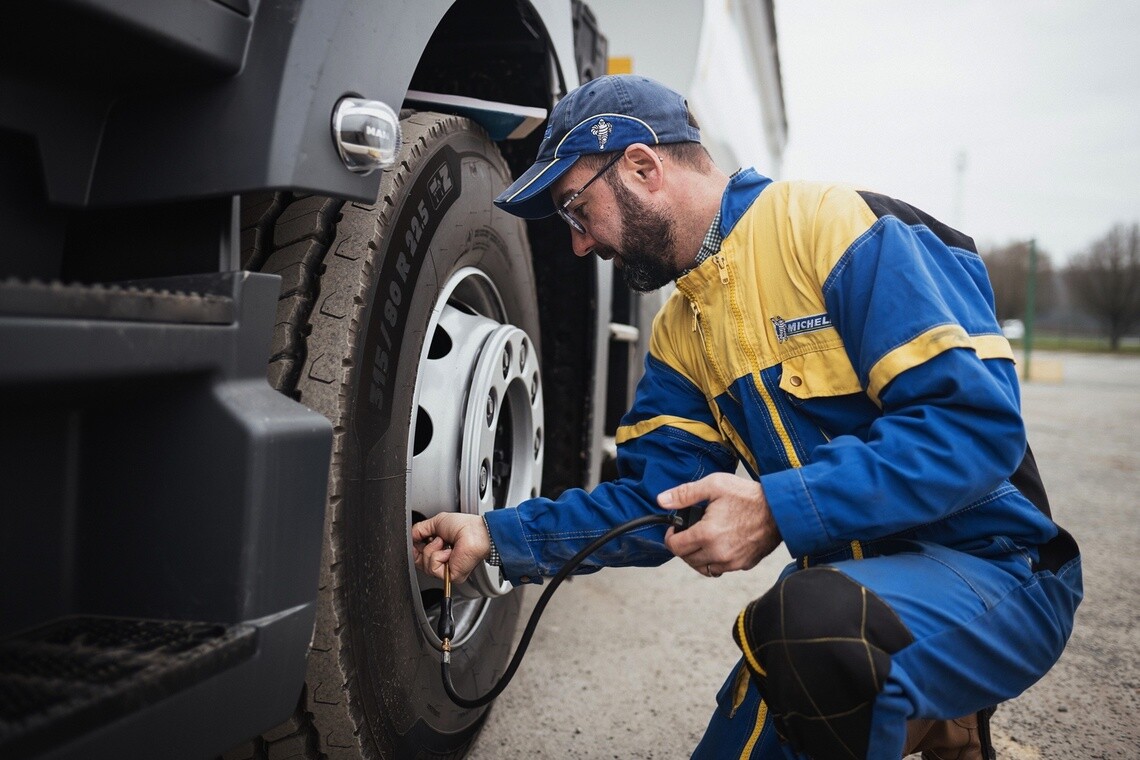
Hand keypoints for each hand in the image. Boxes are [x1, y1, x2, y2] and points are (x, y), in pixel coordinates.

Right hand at [411, 512, 490, 583]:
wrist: (476, 531)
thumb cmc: (464, 526)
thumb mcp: (436, 523)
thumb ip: (419, 530)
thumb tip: (410, 536)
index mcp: (439, 550)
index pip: (418, 555)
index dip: (415, 547)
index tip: (417, 539)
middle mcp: (442, 561)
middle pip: (418, 562)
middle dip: (424, 547)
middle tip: (436, 539)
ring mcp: (446, 570)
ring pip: (424, 565)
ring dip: (432, 550)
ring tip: (444, 543)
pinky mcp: (450, 576)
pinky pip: (432, 569)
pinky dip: (438, 556)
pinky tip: (448, 551)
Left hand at [658, 473, 780, 577]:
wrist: (781, 510)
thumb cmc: (748, 496)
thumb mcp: (714, 485)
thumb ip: (685, 494)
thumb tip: (661, 500)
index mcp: (707, 534)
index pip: (675, 547)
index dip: (670, 537)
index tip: (675, 529)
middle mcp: (718, 553)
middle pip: (687, 559)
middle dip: (682, 546)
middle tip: (688, 532)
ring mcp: (732, 562)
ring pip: (703, 568)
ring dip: (697, 556)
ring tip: (702, 539)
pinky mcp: (744, 564)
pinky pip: (721, 569)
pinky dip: (715, 560)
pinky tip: (719, 544)